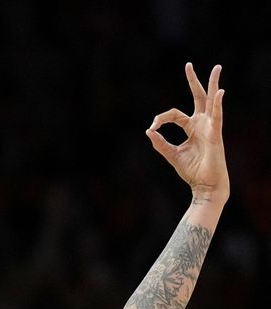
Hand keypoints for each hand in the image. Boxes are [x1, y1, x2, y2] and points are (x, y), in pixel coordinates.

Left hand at [146, 63, 228, 204]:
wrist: (204, 185)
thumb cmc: (191, 171)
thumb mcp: (171, 155)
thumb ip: (160, 143)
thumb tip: (148, 131)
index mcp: (191, 128)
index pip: (174, 114)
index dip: (160, 118)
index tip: (152, 127)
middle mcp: (201, 124)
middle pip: (198, 98)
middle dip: (194, 81)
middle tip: (188, 65)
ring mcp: (210, 127)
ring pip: (211, 101)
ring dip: (213, 84)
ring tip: (216, 67)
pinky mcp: (215, 134)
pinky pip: (217, 116)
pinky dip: (217, 104)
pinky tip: (220, 92)